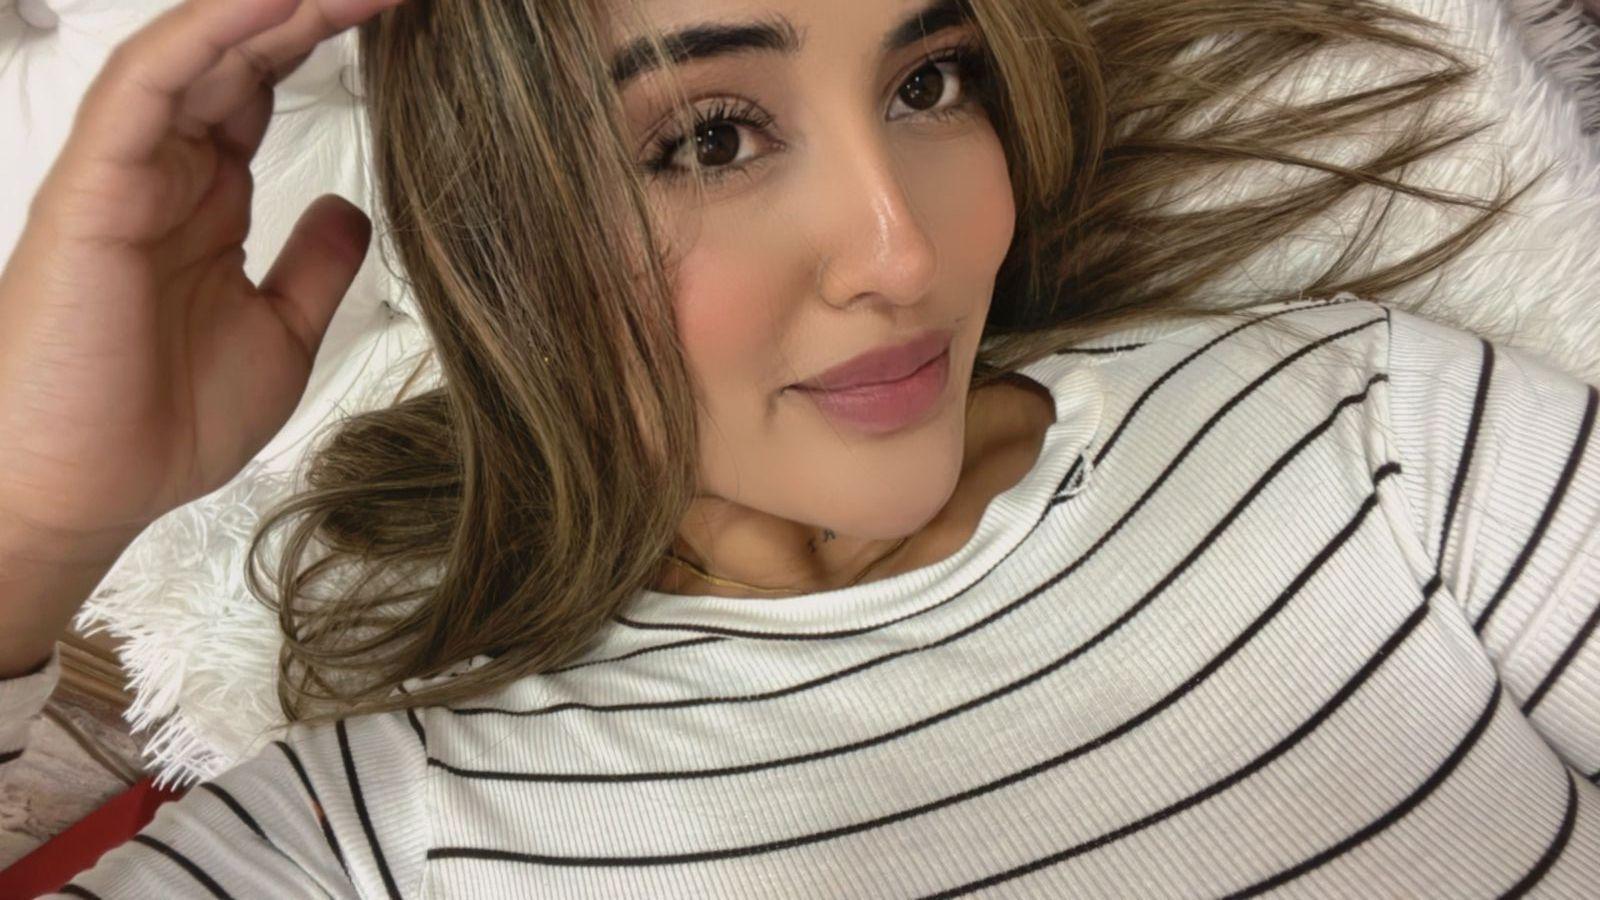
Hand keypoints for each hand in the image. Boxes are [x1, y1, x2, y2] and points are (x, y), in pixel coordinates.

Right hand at [0, 0, 401, 555]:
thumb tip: (353, 208)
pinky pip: (147, 86)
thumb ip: (316, 266)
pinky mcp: (94, 186)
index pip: (262, 86)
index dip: (320, 38)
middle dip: (306, 7)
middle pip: (237, 53)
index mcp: (209, 198)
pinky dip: (206, 35)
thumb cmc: (168, 423)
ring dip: (268, 6)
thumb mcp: (281, 335)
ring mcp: (128, 172)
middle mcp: (167, 171)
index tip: (394, 10)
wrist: (92, 491)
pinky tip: (270, 0)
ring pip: (195, 52)